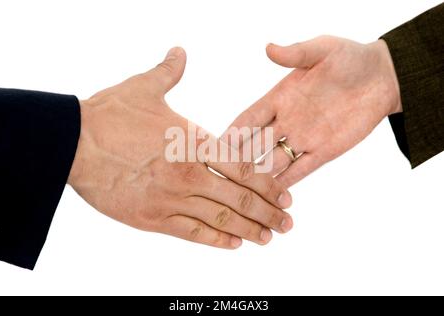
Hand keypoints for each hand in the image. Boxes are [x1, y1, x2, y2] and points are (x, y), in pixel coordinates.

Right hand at [68, 47, 292, 248]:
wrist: (73, 143)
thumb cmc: (109, 115)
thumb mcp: (144, 88)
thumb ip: (169, 73)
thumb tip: (179, 52)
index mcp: (193, 142)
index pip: (242, 168)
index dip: (268, 185)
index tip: (284, 195)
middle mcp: (189, 174)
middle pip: (239, 198)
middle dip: (267, 212)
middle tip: (287, 223)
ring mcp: (171, 199)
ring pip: (220, 219)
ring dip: (249, 229)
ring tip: (268, 237)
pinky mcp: (152, 219)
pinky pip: (191, 233)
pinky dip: (215, 240)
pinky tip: (233, 244)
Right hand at [225, 36, 401, 186]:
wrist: (381, 79)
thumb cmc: (350, 59)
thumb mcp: (323, 50)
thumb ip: (297, 52)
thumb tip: (269, 48)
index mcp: (280, 98)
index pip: (248, 119)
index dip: (231, 132)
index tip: (211, 147)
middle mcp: (286, 121)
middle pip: (254, 145)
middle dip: (237, 161)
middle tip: (218, 178)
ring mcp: (303, 139)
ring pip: (273, 162)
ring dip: (258, 177)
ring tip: (240, 194)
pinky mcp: (323, 152)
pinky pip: (300, 170)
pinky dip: (287, 183)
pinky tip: (271, 197)